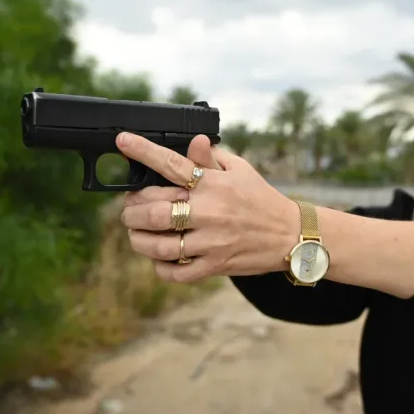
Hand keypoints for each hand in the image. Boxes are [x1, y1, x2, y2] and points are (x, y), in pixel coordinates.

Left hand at [116, 132, 299, 282]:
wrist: (290, 234)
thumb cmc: (262, 198)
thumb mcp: (241, 170)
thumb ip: (212, 158)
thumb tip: (193, 142)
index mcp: (214, 184)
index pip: (171, 164)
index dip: (143, 151)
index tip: (123, 141)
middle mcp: (210, 212)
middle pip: (154, 210)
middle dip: (131, 208)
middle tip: (129, 206)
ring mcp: (211, 242)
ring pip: (158, 244)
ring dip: (138, 238)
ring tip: (135, 231)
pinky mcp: (214, 266)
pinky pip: (176, 271)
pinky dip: (159, 265)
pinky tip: (157, 256)